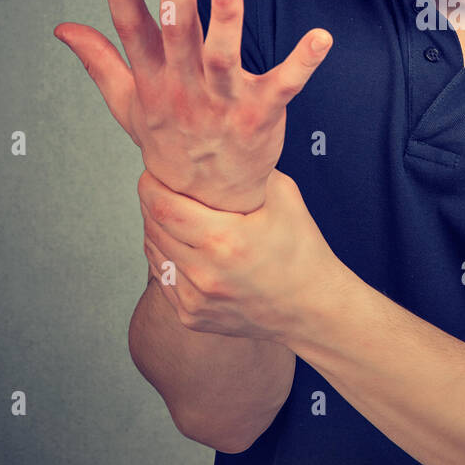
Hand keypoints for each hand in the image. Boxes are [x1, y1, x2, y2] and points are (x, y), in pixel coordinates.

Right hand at [54, 0, 331, 212]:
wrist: (208, 202)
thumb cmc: (171, 143)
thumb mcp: (128, 104)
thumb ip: (100, 61)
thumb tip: (64, 28)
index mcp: (154, 80)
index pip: (132, 30)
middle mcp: (185, 88)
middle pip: (177, 33)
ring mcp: (223, 101)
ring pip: (223, 56)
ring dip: (227, 18)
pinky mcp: (261, 113)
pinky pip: (285, 84)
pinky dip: (303, 62)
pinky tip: (321, 38)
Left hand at [139, 165, 337, 342]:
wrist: (312, 310)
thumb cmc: (302, 253)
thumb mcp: (287, 198)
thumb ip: (254, 169)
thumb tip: (227, 147)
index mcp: (224, 241)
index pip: (163, 207)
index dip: (151, 186)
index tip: (154, 173)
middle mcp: (204, 273)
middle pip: (153, 229)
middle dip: (151, 204)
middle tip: (161, 187)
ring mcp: (195, 300)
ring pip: (154, 255)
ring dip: (156, 231)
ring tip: (171, 214)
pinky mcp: (192, 317)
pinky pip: (164, 280)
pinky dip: (167, 259)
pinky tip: (181, 246)